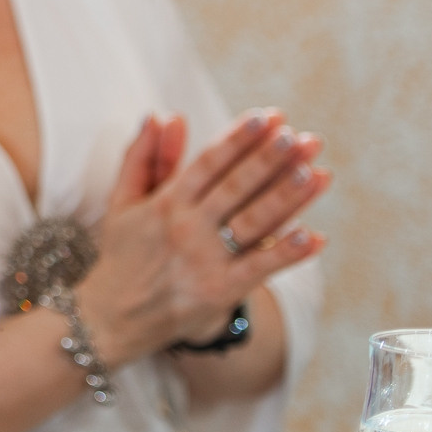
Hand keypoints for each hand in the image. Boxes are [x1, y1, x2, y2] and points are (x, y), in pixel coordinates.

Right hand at [74, 110, 329, 368]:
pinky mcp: (220, 290)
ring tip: (316, 172)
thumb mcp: (122, 201)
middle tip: (301, 137)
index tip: (266, 117)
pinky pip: (260, 269)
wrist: (114, 316)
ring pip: (254, 222)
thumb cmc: (123, 253)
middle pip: (236, 187)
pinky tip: (315, 236)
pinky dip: (287, 253)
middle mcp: (188, 227)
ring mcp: (206, 259)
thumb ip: (142, 156)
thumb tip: (159, 115)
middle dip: (271, 160)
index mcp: (166, 202)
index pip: (208, 163)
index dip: (238, 139)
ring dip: (287, 198)